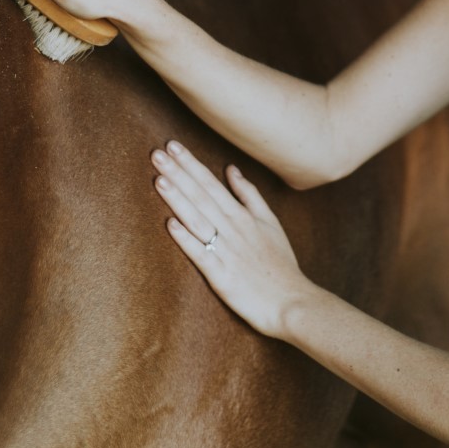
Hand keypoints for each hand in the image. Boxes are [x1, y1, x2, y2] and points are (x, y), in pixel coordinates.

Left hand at [151, 141, 313, 338]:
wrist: (291, 301)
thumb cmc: (280, 263)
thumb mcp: (270, 222)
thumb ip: (250, 194)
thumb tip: (232, 169)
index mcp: (242, 215)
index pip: (211, 183)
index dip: (191, 164)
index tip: (172, 146)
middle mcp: (232, 228)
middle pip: (201, 196)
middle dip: (178, 173)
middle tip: (157, 153)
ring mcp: (226, 252)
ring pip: (197, 220)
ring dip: (177, 199)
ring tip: (158, 178)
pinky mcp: (221, 276)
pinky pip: (200, 254)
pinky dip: (185, 239)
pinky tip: (169, 224)